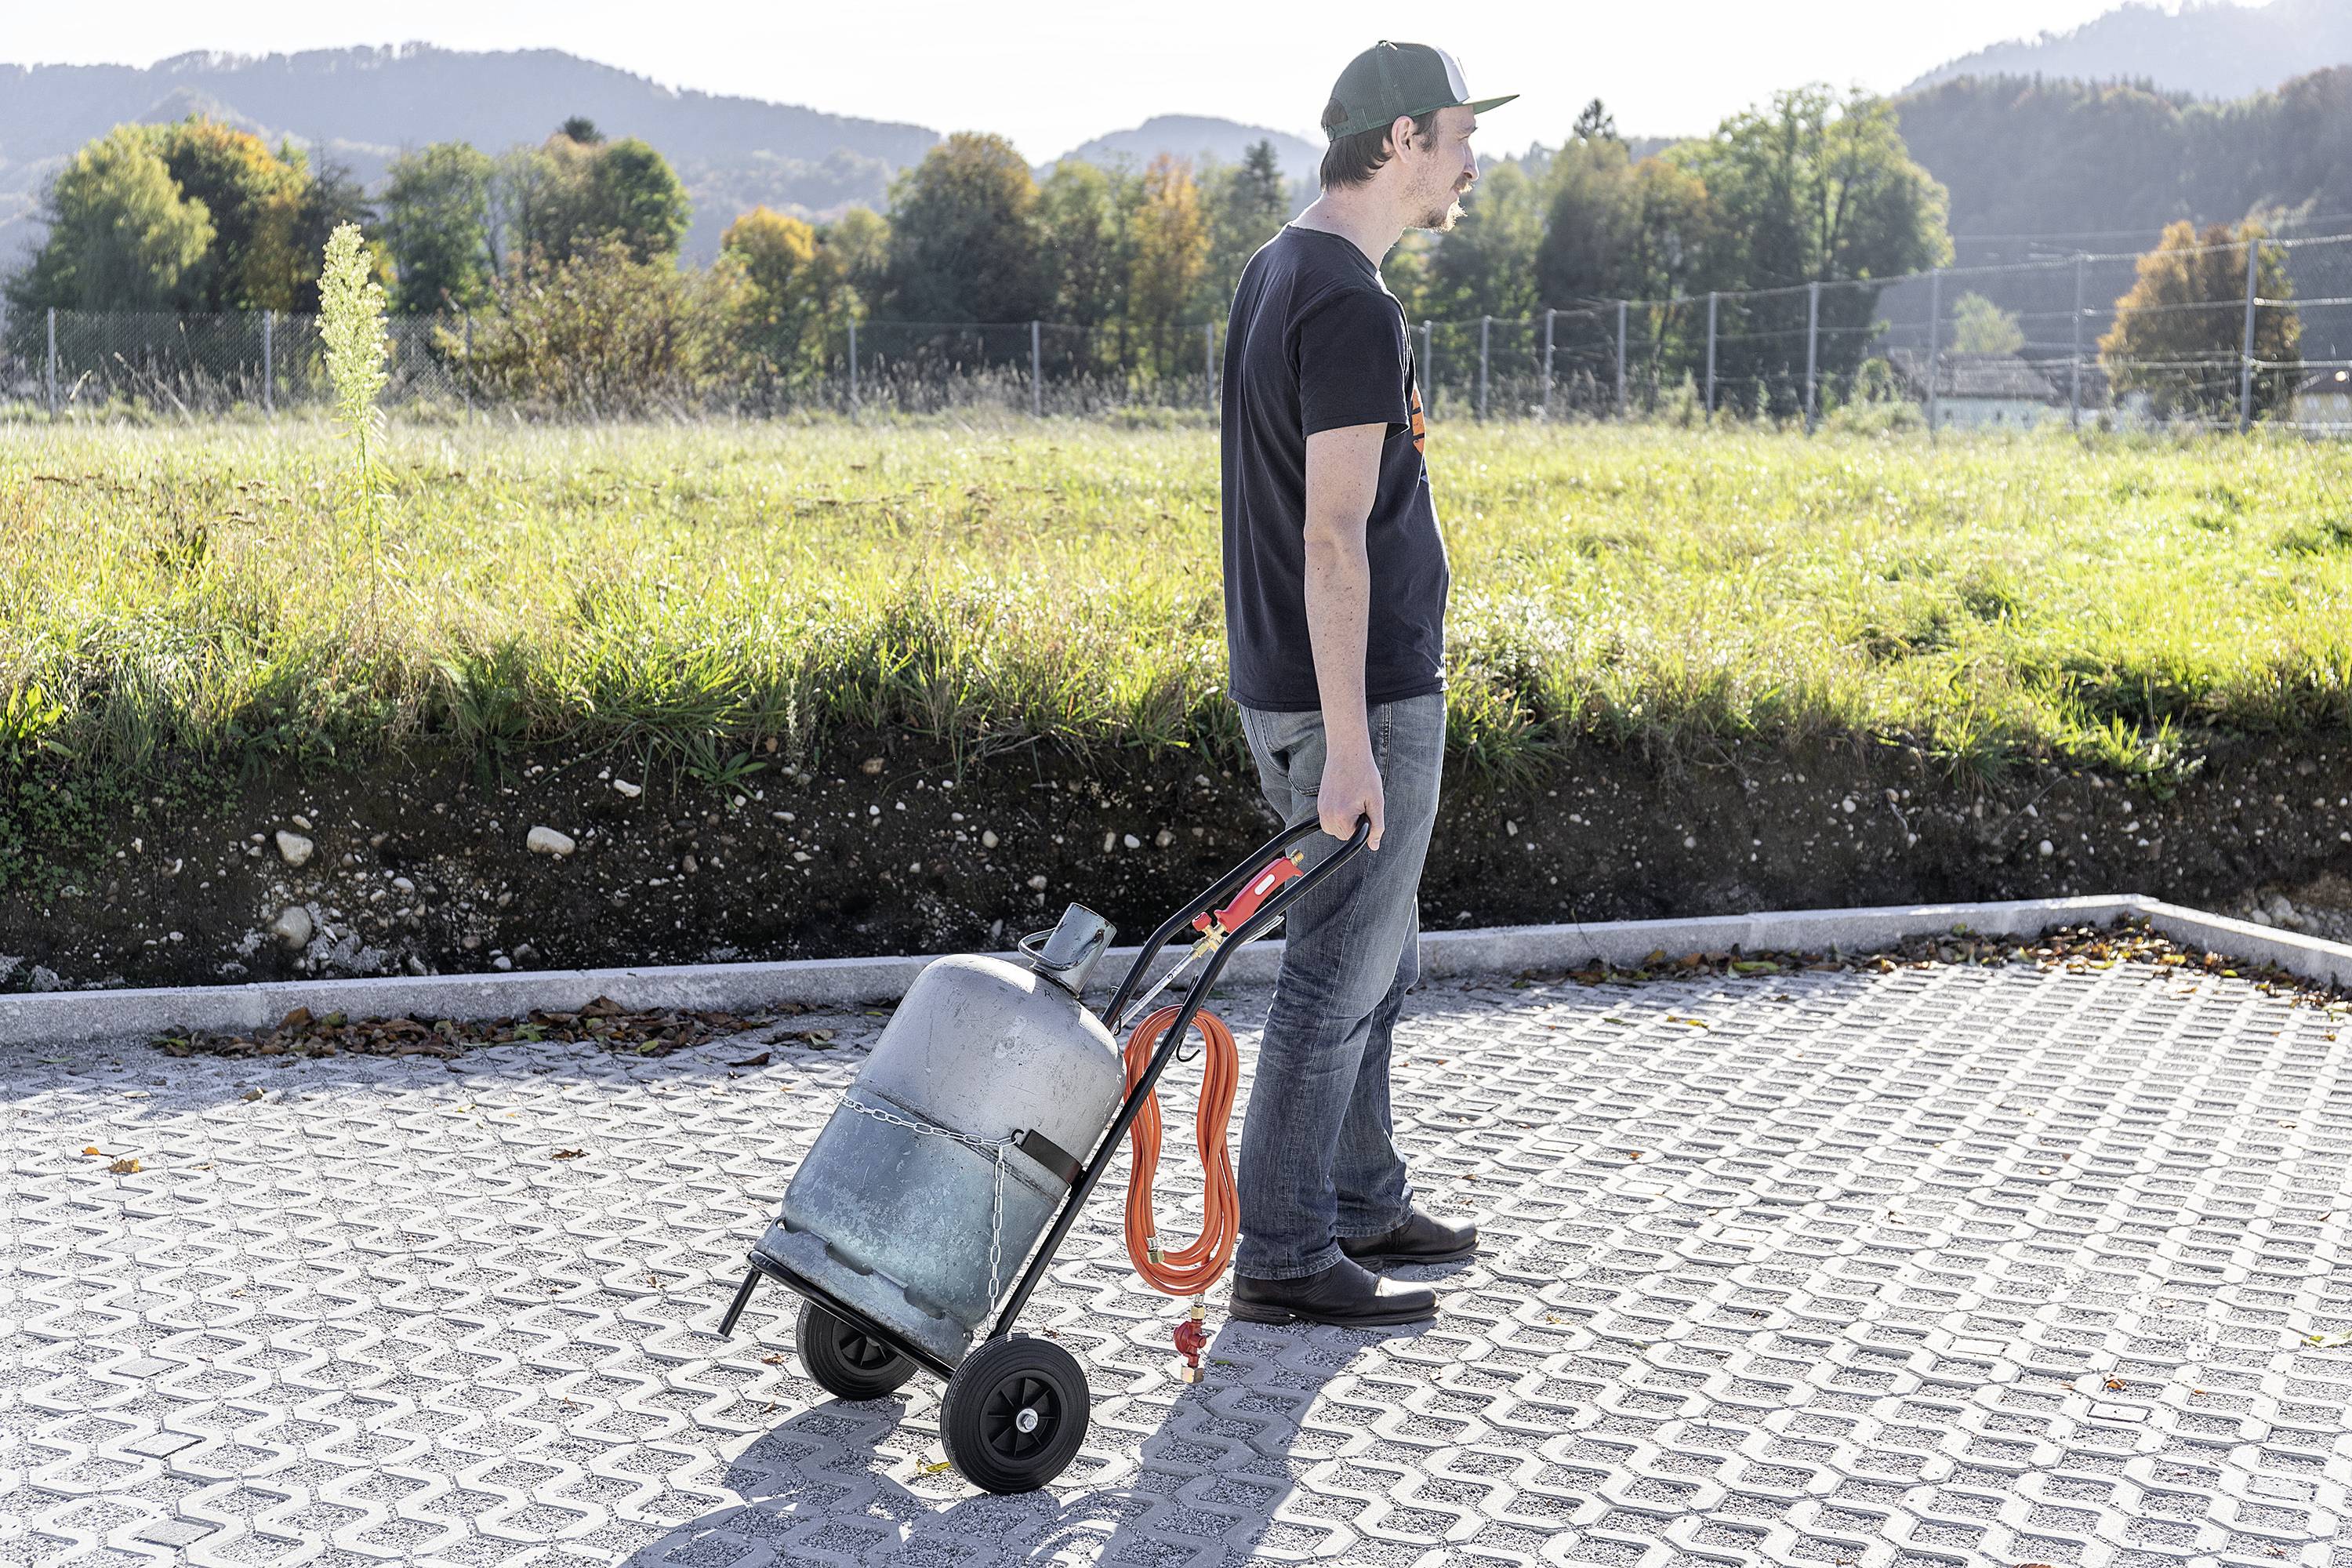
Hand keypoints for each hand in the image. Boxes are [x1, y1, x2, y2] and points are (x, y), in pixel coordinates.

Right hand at [1318, 736, 1383, 850]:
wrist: (1347, 751)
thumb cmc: (1364, 773)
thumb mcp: (1376, 801)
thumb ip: (1376, 826)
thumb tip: (1374, 845)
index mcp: (1341, 817)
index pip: (1353, 838)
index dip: (1364, 825)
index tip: (1366, 808)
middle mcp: (1326, 815)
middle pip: (1343, 834)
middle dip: (1354, 823)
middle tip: (1361, 801)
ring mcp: (1321, 808)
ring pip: (1335, 828)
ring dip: (1346, 819)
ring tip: (1354, 798)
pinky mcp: (1320, 802)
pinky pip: (1330, 818)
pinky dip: (1339, 812)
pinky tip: (1347, 796)